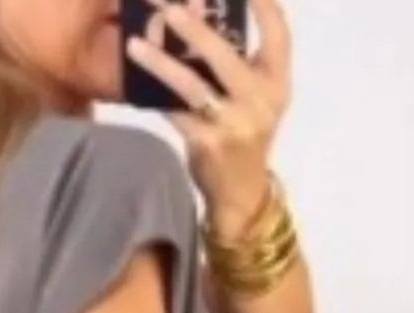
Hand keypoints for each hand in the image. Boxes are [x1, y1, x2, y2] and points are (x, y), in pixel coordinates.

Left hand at [126, 0, 292, 239]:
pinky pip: (174, 113)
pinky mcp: (207, 144)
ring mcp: (233, 125)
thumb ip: (237, 58)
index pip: (278, 32)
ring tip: (135, 45)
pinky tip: (136, 82)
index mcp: (278, 82)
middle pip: (225, 55)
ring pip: (192, 86)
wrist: (242, 193)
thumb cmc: (245, 132)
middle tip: (168, 8)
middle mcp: (261, 101)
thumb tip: (196, 10)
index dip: (264, 4)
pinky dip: (155, 95)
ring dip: (161, 62)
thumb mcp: (255, 95)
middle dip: (195, 27)